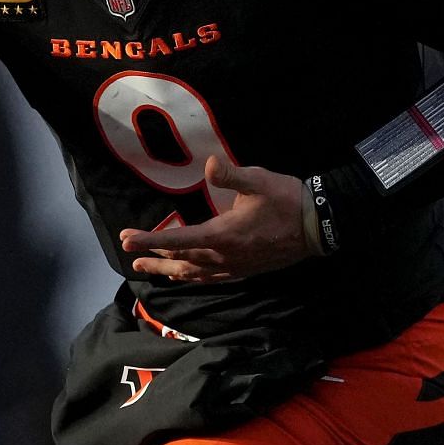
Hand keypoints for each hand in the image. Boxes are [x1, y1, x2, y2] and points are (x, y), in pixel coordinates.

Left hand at [120, 154, 317, 282]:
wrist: (318, 225)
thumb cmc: (286, 199)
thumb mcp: (258, 180)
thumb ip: (231, 175)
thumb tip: (210, 164)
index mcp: (223, 235)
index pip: (178, 240)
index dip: (149, 240)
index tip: (126, 240)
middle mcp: (225, 256)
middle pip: (180, 261)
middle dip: (153, 259)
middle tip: (131, 258)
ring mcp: (235, 267)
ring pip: (194, 275)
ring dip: (169, 272)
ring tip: (149, 271)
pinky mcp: (245, 271)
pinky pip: (212, 279)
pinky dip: (193, 278)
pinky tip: (187, 277)